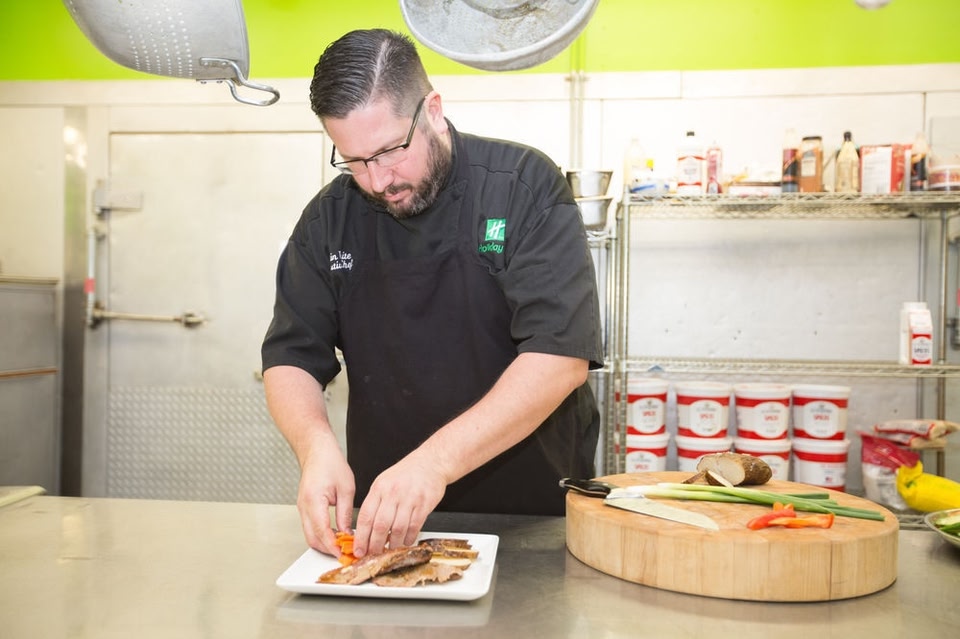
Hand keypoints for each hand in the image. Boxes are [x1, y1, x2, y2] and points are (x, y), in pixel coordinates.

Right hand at [295, 441, 355, 557]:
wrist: (317, 451)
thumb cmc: (331, 463)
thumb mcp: (346, 488)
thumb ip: (345, 513)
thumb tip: (347, 533)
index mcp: (313, 500)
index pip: (322, 531)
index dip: (333, 546)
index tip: (343, 554)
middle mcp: (304, 506)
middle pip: (312, 538)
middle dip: (328, 549)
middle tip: (346, 552)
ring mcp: (302, 508)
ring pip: (310, 535)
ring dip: (325, 542)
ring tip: (343, 544)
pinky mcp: (304, 507)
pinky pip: (310, 527)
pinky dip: (321, 534)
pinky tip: (335, 533)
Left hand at [351, 455, 446, 556]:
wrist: (431, 462)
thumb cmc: (406, 474)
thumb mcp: (383, 482)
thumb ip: (375, 503)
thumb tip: (365, 529)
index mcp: (379, 488)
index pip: (365, 516)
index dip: (361, 537)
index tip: (358, 549)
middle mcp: (393, 493)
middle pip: (380, 526)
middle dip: (374, 545)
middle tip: (373, 555)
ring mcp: (409, 499)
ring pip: (398, 529)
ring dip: (393, 544)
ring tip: (390, 549)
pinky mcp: (424, 504)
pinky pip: (414, 527)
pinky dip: (408, 538)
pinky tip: (405, 541)